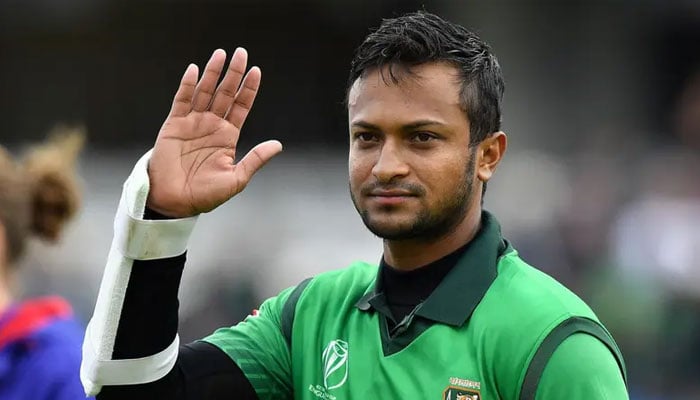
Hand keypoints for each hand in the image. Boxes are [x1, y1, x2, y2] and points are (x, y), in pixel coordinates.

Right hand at [146, 48, 281, 217]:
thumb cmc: (206, 195)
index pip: (241, 106)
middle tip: (241, 53)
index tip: (257, 71)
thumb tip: (278, 145)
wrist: (175, 202)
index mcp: (228, 136)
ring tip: (221, 54)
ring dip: (213, 73)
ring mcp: (192, 123)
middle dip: (234, 74)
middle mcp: (211, 125)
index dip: (249, 89)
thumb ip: (256, 159)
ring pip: (205, 92)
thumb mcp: (237, 178)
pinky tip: (194, 70)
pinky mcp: (174, 125)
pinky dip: (188, 85)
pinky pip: (182, 100)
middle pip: (225, 93)